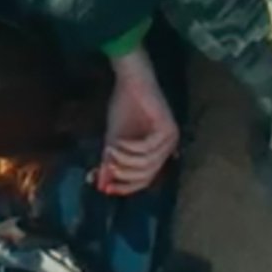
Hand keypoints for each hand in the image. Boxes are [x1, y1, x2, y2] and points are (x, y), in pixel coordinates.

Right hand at [97, 51, 177, 194]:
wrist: (130, 82)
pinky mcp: (168, 129)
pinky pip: (147, 149)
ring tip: (110, 150)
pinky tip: (119, 141)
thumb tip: (101, 185)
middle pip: (147, 176)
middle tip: (108, 167)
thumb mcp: (113, 141)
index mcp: (157, 152)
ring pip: (147, 164)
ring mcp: (170, 140)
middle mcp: (167, 149)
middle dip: (124, 175)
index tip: (106, 189)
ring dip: (125, 160)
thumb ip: (110, 163)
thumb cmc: (123, 107)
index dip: (125, 187)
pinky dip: (130, 148)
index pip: (144, 180)